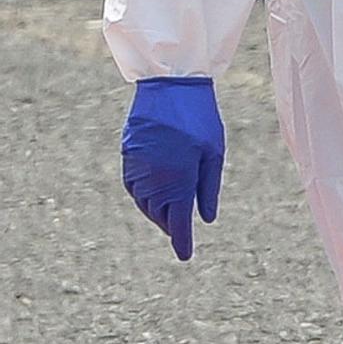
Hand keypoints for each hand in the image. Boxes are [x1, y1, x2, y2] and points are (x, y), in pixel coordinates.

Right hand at [121, 77, 224, 260]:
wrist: (169, 88)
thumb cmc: (199, 119)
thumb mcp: (213, 153)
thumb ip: (208, 188)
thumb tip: (206, 218)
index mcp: (177, 182)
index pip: (178, 222)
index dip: (182, 241)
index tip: (185, 256)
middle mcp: (153, 181)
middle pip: (161, 215)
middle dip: (171, 225)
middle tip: (181, 231)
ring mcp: (137, 170)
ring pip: (146, 203)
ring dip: (158, 211)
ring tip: (172, 213)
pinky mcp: (128, 158)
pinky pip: (136, 187)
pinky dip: (146, 195)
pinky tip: (157, 193)